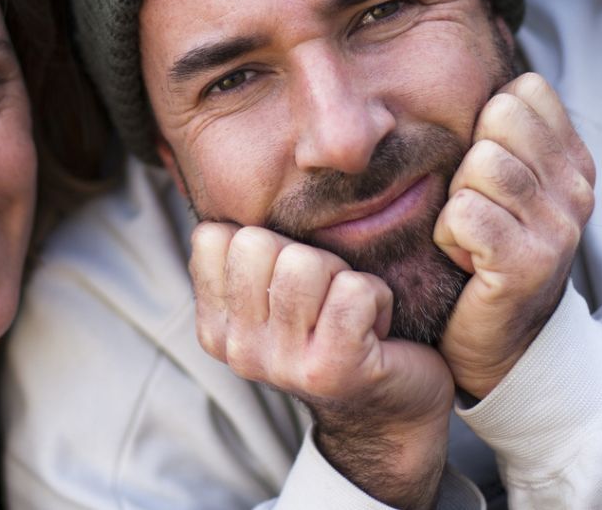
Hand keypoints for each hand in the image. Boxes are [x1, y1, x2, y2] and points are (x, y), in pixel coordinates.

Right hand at [191, 222, 451, 508]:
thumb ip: (248, 259)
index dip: (264, 241)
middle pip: (256, 241)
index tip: (290, 282)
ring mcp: (283, 364)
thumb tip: (230, 185)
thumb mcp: (274, 299)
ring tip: (349, 313)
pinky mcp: (333, 369)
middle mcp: (239, 350)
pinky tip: (375, 330)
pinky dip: (377, 298)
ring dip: (342, 277)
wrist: (389, 414)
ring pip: (305, 262)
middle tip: (326, 298)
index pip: (213, 236)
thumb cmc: (333, 335)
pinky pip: (354, 290)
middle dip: (304, 254)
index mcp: (216, 327)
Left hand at [433, 72, 595, 397]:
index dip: (487, 125)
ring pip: (479, 165)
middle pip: (497, 119)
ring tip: (472, 237)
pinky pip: (464, 214)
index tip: (490, 177)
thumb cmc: (486, 249)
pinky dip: (450, 238)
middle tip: (478, 210)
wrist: (502, 346)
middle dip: (468, 162)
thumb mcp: (502, 179)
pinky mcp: (529, 264)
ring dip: (457, 203)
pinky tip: (467, 262)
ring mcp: (559, 227)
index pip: (523, 90)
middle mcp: (576, 188)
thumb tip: (485, 20)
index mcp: (572, 159)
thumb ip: (500, 123)